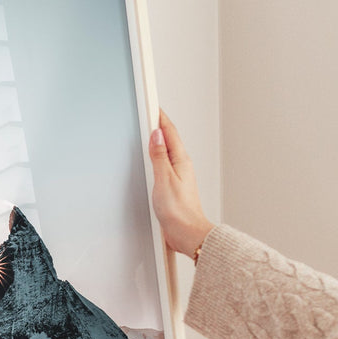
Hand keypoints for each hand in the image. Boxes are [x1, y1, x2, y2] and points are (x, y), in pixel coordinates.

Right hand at [149, 109, 214, 257]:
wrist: (187, 233)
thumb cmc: (179, 211)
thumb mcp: (164, 180)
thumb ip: (159, 157)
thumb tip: (156, 136)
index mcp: (180, 161)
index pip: (169, 132)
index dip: (160, 117)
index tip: (152, 105)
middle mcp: (181, 166)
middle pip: (169, 139)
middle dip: (159, 125)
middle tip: (150, 112)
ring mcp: (178, 176)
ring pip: (167, 152)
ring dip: (159, 140)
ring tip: (150, 130)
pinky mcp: (174, 187)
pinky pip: (164, 165)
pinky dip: (157, 157)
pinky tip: (153, 159)